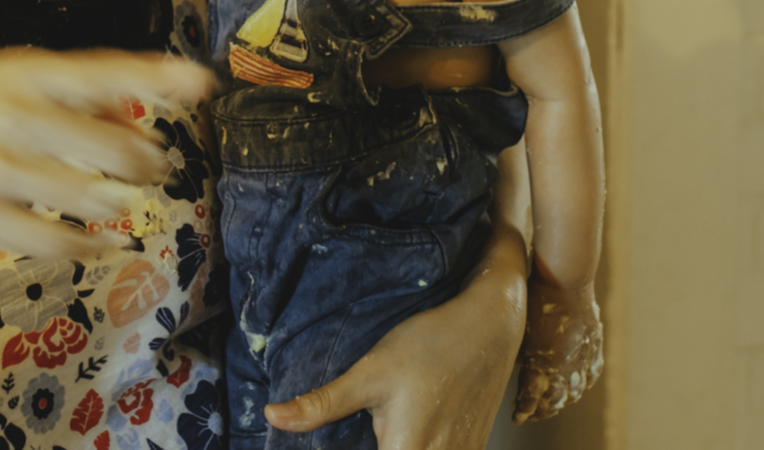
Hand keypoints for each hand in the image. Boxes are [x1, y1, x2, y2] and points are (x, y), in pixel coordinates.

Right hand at [0, 48, 213, 260]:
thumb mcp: (12, 83)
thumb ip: (76, 92)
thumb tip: (143, 107)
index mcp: (20, 73)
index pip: (98, 74)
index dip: (153, 78)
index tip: (203, 83)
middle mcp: (5, 114)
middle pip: (101, 143)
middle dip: (140, 161)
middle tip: (157, 168)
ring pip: (80, 193)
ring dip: (113, 202)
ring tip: (124, 203)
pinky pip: (47, 238)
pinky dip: (81, 245)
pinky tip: (98, 245)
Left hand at [264, 244, 526, 449]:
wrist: (490, 326)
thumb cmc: (431, 344)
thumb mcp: (370, 371)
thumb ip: (322, 404)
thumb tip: (272, 418)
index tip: (340, 440)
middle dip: (364, 446)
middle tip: (359, 429)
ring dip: (397, 445)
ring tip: (381, 426)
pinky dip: (416, 445)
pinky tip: (406, 429)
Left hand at [513, 277, 602, 423]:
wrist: (564, 278)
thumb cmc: (534, 298)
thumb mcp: (518, 327)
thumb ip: (518, 353)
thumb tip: (518, 367)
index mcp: (542, 364)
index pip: (531, 399)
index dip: (524, 411)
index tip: (517, 417)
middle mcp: (564, 366)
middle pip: (555, 401)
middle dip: (543, 410)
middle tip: (534, 414)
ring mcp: (581, 358)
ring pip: (575, 392)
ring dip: (564, 401)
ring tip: (555, 403)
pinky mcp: (594, 347)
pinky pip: (592, 374)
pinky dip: (584, 384)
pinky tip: (579, 386)